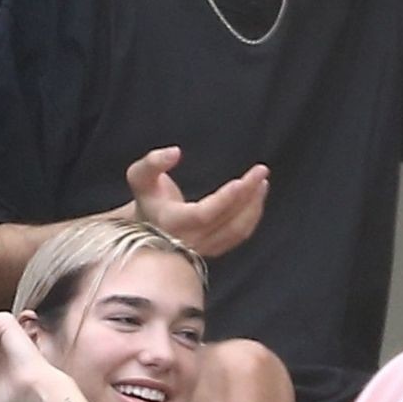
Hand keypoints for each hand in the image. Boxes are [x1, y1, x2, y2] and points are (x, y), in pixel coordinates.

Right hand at [124, 146, 267, 257]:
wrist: (147, 226)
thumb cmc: (147, 198)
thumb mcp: (140, 176)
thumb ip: (153, 162)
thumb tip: (175, 152)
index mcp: (172, 223)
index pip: (203, 214)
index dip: (224, 199)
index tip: (241, 181)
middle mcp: (189, 240)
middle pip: (227, 222)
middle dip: (248, 195)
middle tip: (261, 171)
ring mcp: (204, 248)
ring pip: (237, 231)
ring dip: (254, 206)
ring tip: (261, 182)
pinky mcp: (215, 249)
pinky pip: (238, 235)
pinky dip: (252, 216)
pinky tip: (257, 197)